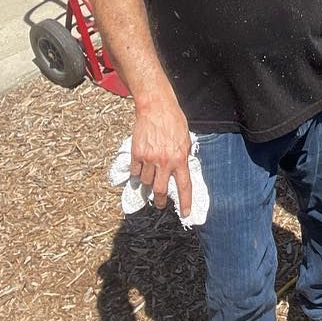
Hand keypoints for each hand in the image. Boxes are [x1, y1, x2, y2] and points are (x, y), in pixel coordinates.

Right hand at [130, 96, 191, 215]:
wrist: (156, 107)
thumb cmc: (173, 121)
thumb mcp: (185, 139)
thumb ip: (183, 156)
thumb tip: (181, 170)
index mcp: (180, 159)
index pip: (184, 186)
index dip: (185, 202)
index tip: (185, 213)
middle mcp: (164, 162)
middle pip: (160, 190)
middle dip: (161, 201)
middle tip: (161, 203)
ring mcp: (149, 158)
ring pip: (146, 182)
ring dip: (149, 182)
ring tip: (151, 175)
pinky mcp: (137, 154)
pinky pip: (136, 171)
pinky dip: (138, 173)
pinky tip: (141, 167)